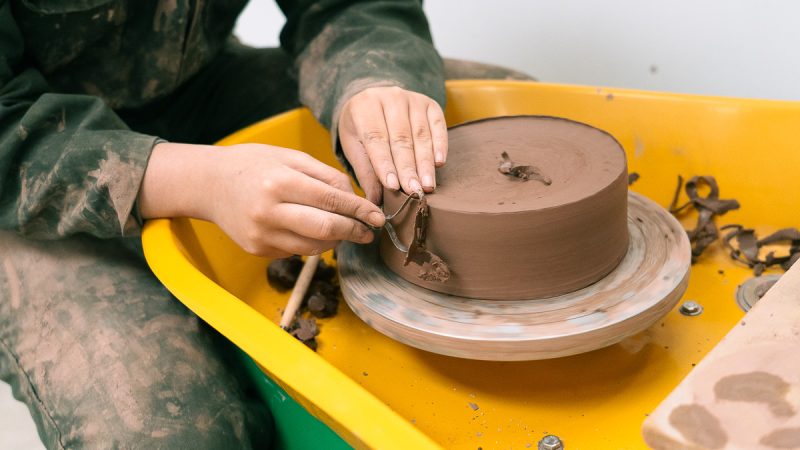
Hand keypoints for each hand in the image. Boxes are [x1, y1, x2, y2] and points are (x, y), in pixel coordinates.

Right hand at [138, 142, 384, 256]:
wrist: (208, 183)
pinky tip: (311, 230)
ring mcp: (262, 235)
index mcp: (281, 182)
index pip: (332, 201)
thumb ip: (326, 176)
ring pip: (315, 247)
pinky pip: (296, 251)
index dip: (360, 211)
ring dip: (335, 241)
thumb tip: (357, 199)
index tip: (378, 217)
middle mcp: (270, 212)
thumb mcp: (290, 157)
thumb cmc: (254, 164)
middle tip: (369, 231)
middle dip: (354, 231)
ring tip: (342, 229)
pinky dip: (311, 243)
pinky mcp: (257, 250)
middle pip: (327, 230)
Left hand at [338, 86, 447, 203]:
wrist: (373, 98)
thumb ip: (365, 171)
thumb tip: (375, 201)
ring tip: (427, 185)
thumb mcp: (354, 145)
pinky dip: (440, 144)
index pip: (376, 139)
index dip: (385, 163)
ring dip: (425, 162)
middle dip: (408, 168)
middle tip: (413, 191)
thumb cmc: (361, 127)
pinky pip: (438, 124)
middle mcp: (389, 98)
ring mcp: (412, 99)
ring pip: (420, 134)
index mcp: (364, 107)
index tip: (393, 186)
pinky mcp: (429, 103)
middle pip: (401, 138)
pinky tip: (440, 162)